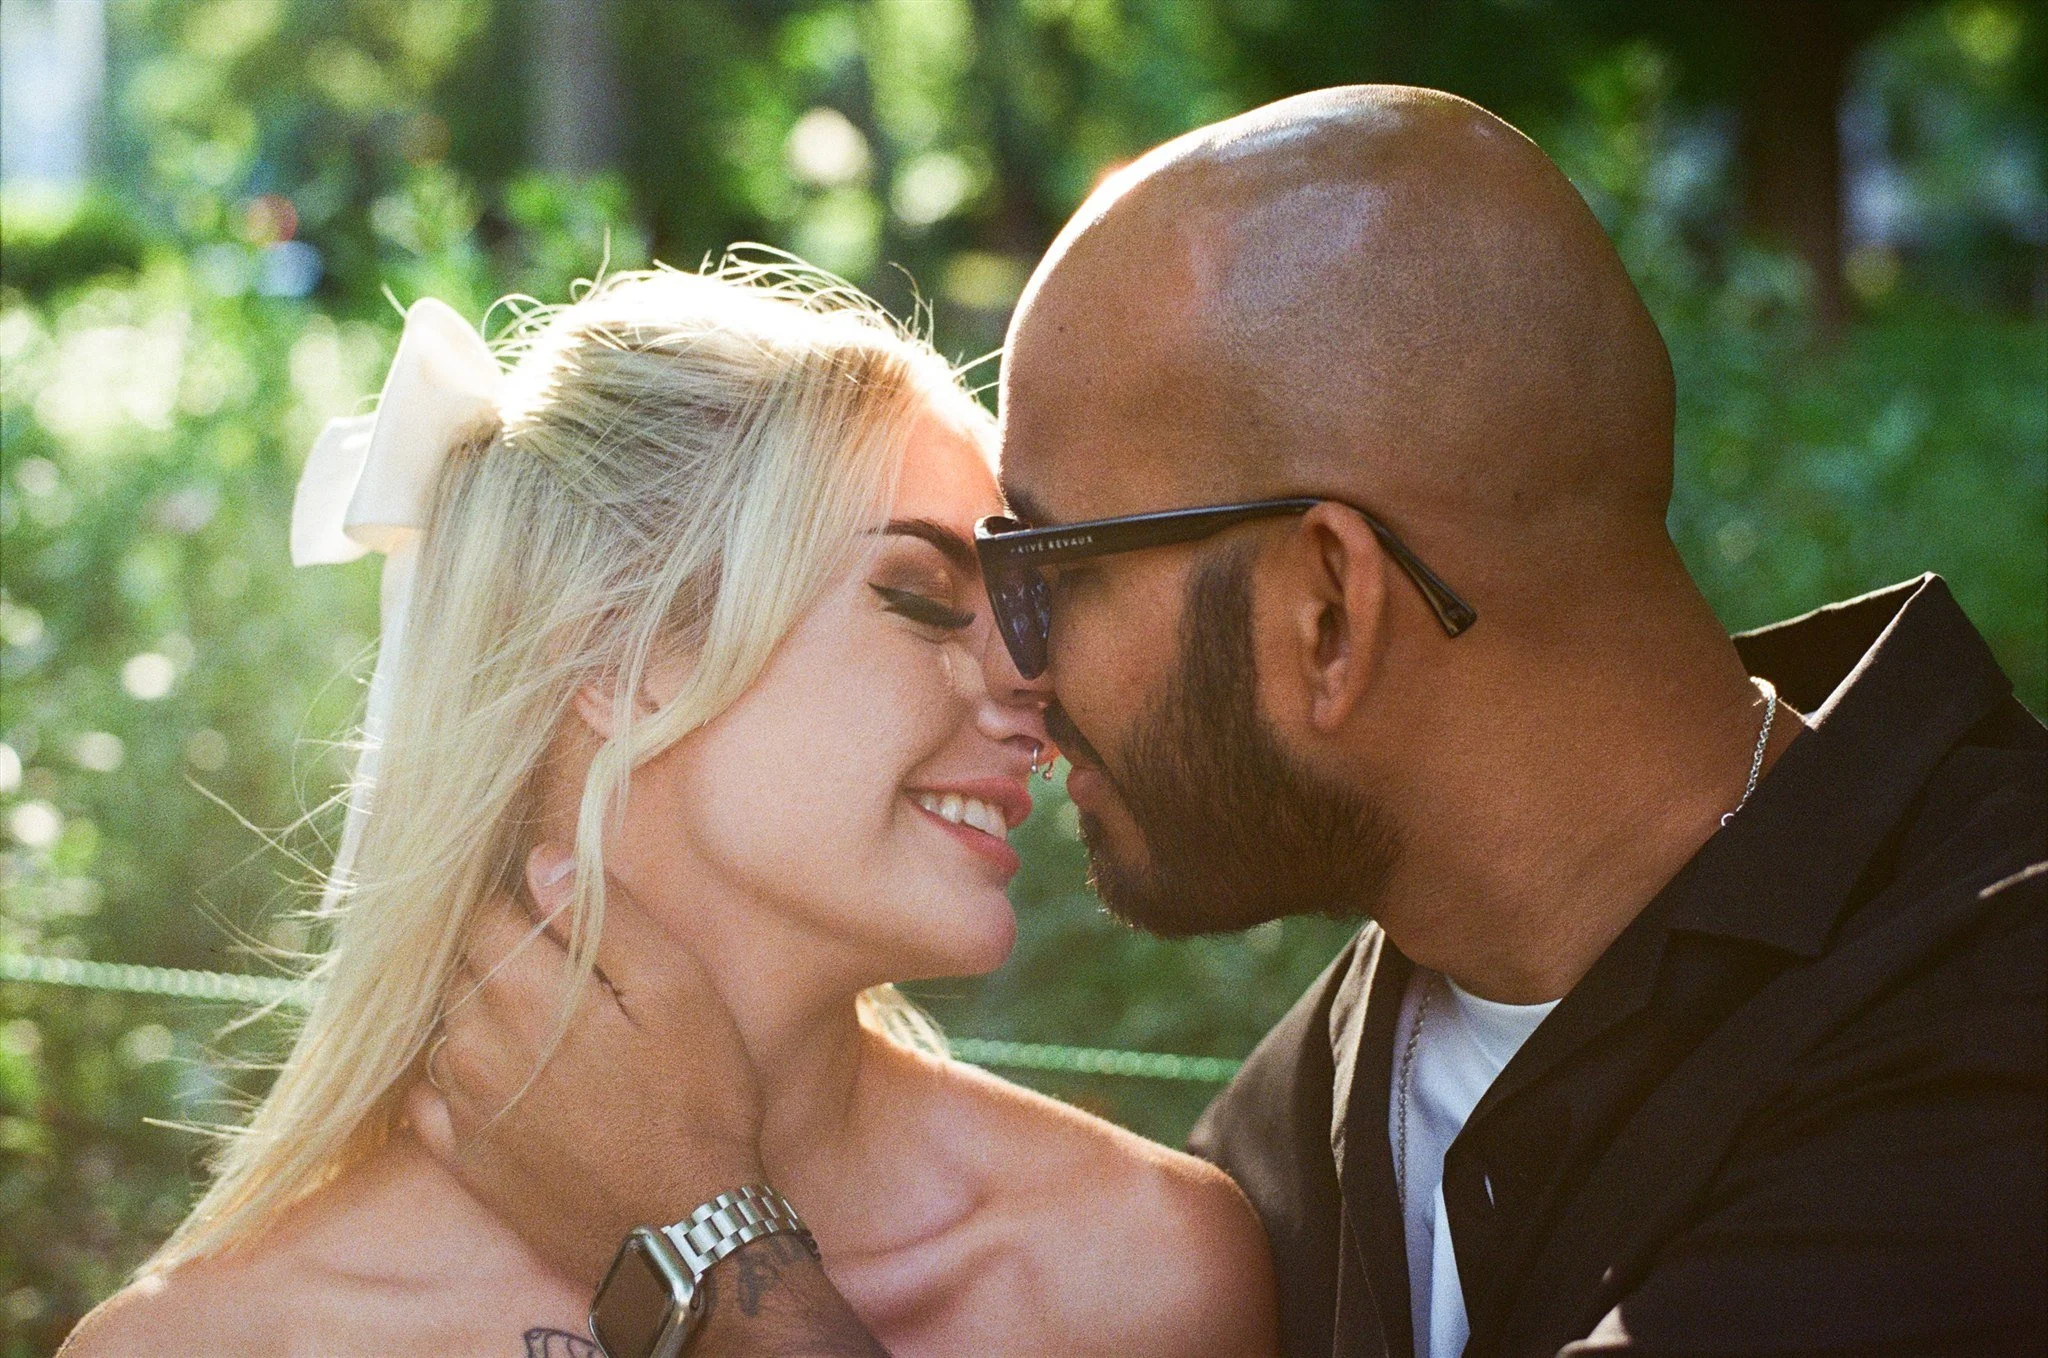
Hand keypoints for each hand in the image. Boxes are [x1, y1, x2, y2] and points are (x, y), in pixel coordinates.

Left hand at [407, 845, 765, 1286]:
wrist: (680, 1230)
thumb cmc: (696, 1101)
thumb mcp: (680, 991)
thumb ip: (609, 918)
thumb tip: (542, 859)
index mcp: (526, 989)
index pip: (484, 912)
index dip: (521, 906)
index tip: (560, 922)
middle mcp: (475, 1040)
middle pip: (459, 964)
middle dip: (500, 955)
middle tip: (560, 975)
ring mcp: (462, 1104)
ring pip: (445, 1023)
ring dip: (479, 1012)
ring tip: (541, 1028)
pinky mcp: (462, 1157)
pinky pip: (428, 1093)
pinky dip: (454, 1075)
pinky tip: (500, 1078)